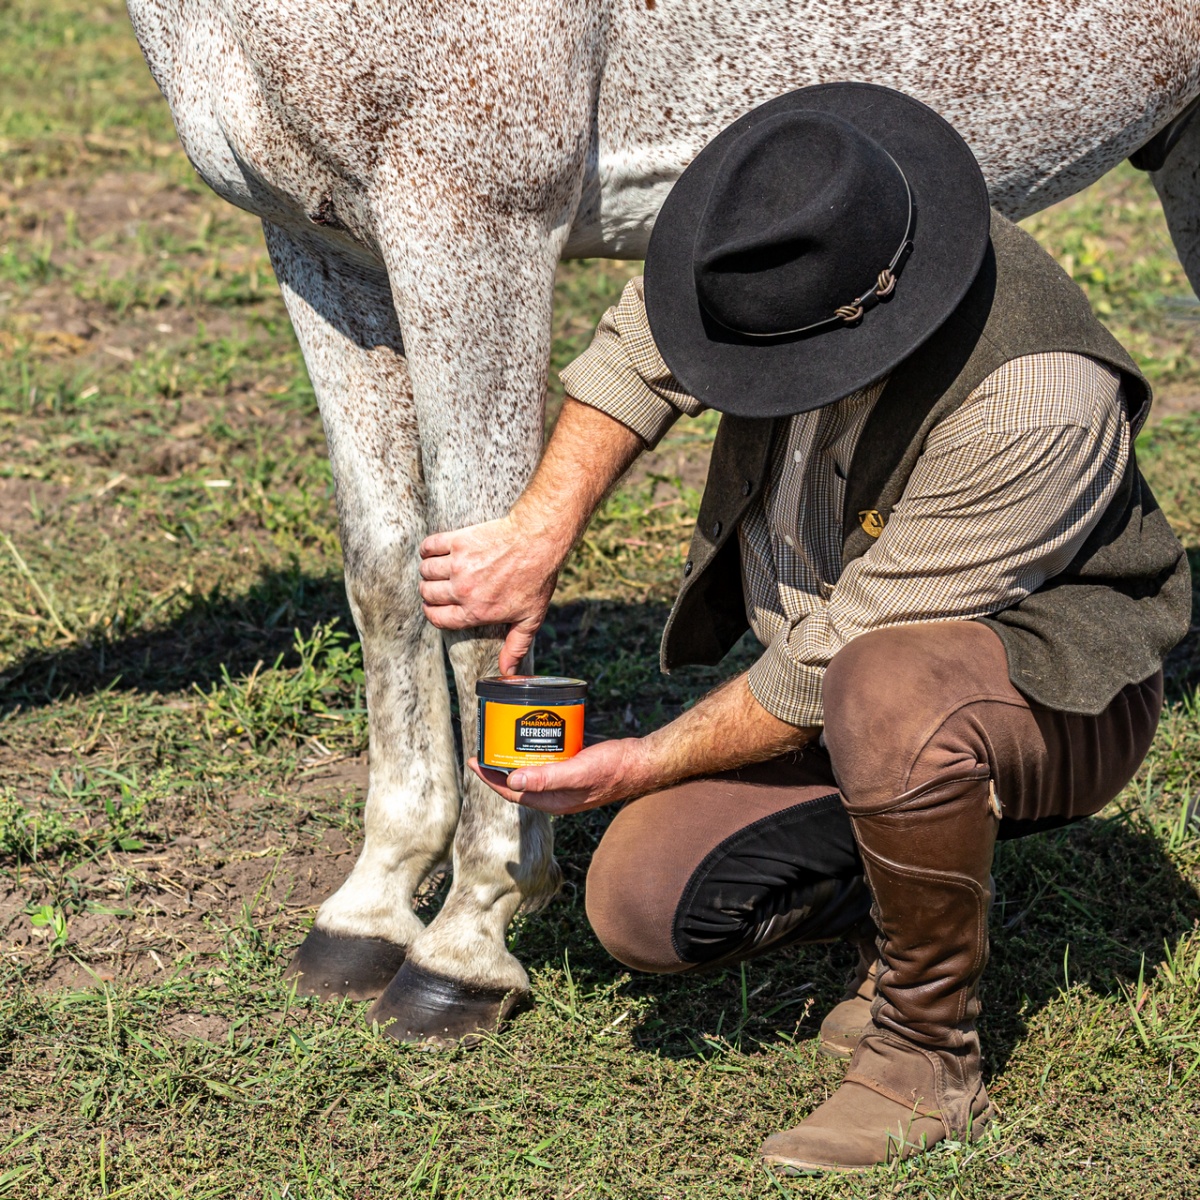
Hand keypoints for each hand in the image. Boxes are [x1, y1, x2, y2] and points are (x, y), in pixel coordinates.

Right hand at [419, 514, 564, 673]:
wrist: (538, 542)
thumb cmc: (536, 580)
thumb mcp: (530, 618)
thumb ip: (515, 646)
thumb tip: (506, 673)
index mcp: (475, 611)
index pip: (437, 618)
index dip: (433, 613)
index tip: (435, 607)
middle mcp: (463, 590)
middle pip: (428, 594)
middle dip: (430, 592)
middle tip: (441, 586)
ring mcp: (458, 565)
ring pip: (426, 571)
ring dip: (429, 571)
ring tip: (440, 569)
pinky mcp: (458, 541)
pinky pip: (429, 546)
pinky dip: (428, 549)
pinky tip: (436, 551)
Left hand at [468, 738, 646, 813]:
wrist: (641, 762)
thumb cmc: (614, 769)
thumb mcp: (578, 771)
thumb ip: (547, 778)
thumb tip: (512, 781)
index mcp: (554, 802)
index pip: (512, 793)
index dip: (490, 779)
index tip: (474, 761)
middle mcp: (556, 795)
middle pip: (519, 784)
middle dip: (499, 768)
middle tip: (484, 747)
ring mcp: (565, 783)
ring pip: (532, 772)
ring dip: (515, 759)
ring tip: (501, 741)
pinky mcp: (574, 769)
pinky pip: (547, 762)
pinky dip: (535, 751)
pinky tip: (532, 736)